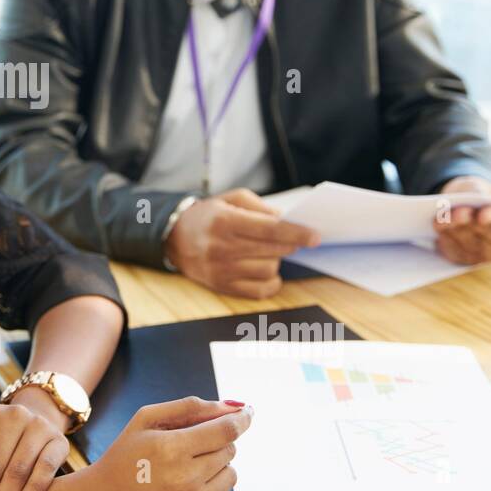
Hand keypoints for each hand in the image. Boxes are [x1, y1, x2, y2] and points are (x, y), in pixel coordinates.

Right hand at [38, 397, 250, 490]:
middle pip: (229, 450)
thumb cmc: (125, 455)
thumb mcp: (147, 419)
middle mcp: (185, 479)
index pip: (225, 430)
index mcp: (171, 448)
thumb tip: (229, 406)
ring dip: (217, 465)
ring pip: (231, 474)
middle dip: (216, 441)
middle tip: (190, 443)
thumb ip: (189, 407)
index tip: (247, 412)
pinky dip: (212, 489)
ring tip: (188, 465)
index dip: (241, 418)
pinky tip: (188, 485)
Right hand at [165, 189, 320, 297]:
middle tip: (290, 239)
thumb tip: (286, 221)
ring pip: (268, 269)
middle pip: (272, 250)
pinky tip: (267, 271)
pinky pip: (260, 290)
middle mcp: (221, 247)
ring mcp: (221, 270)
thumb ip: (259, 207)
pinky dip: (271, 281)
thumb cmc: (208, 216)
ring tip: (269, 252)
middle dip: (288, 244)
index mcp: (224, 221)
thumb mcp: (230, 199)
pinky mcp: (222, 286)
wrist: (174, 239)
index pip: (269, 229)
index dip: (296, 233)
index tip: (315, 236)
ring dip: (277, 260)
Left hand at [434, 176, 490, 264]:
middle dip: (471, 224)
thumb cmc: (474, 194)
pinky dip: (446, 240)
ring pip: (473, 246)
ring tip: (441, 219)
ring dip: (455, 231)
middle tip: (456, 214)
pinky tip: (438, 229)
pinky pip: (457, 253)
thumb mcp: (476, 185)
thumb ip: (477, 190)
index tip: (482, 216)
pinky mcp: (470, 260)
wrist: (461, 205)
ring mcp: (490, 254)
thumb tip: (477, 196)